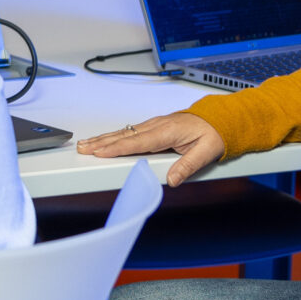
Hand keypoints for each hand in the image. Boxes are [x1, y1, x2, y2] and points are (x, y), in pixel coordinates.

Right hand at [77, 111, 225, 183]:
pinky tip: (102, 140)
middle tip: (83, 149)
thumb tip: (173, 180)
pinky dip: (111, 136)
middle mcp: (156, 126)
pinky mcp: (151, 127)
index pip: (137, 142)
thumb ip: (188, 166)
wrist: (217, 119)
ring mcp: (152, 125)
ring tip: (85, 144)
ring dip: (102, 139)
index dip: (117, 148)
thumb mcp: (206, 152)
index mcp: (167, 131)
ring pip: (123, 133)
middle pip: (123, 136)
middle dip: (101, 143)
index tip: (100, 152)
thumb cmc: (211, 134)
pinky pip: (127, 132)